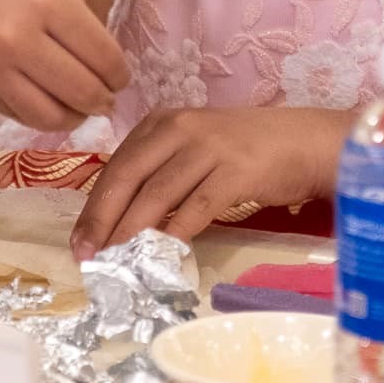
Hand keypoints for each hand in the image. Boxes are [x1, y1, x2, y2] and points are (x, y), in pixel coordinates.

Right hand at [0, 0, 127, 132]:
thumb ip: (82, 9)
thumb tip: (103, 60)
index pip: (104, 57)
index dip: (119, 75)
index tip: (120, 78)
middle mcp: (16, 36)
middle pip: (81, 92)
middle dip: (102, 100)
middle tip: (106, 98)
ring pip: (48, 116)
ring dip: (73, 118)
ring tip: (78, 109)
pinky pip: (13, 113)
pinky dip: (36, 114)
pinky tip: (43, 101)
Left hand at [72, 107, 351, 259]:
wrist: (305, 142)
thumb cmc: (246, 151)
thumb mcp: (195, 150)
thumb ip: (161, 173)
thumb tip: (121, 220)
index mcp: (163, 122)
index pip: (118, 165)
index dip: (94, 205)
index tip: (79, 240)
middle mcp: (181, 127)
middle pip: (128, 176)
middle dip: (102, 219)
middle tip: (86, 255)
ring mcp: (209, 147)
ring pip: (157, 193)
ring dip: (131, 231)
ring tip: (115, 260)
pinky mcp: (236, 170)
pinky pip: (197, 206)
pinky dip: (176, 232)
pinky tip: (162, 254)